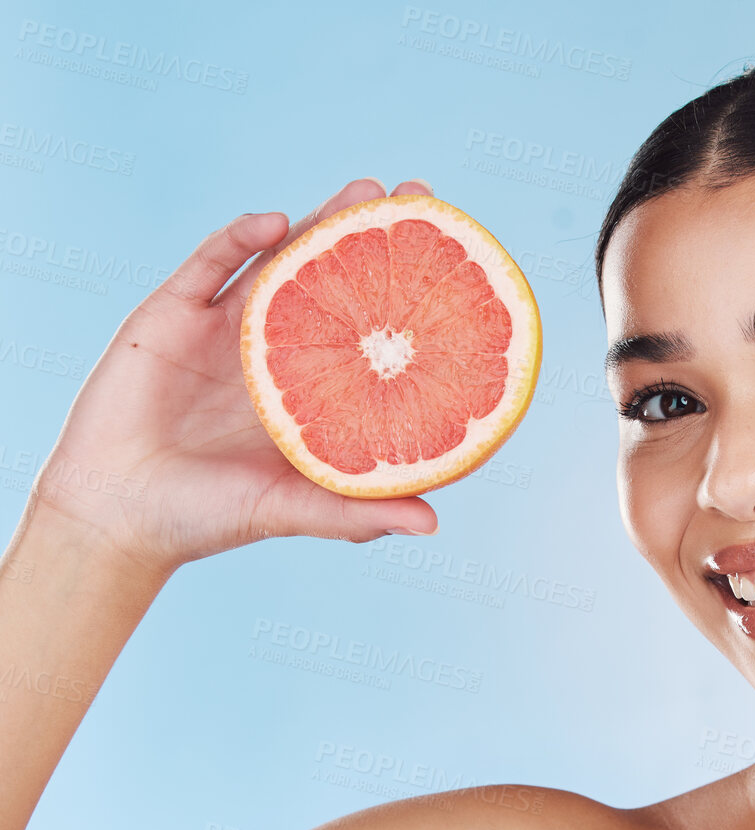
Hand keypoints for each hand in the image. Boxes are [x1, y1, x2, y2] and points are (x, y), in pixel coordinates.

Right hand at [29, 178, 440, 576]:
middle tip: (418, 195)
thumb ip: (360, 514)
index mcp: (309, 390)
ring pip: (280, 259)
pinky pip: (208, 264)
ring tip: (368, 190)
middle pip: (332, 278)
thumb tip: (433, 527)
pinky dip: (240, 238)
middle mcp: (274, 351)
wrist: (115, 514)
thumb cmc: (207, 518)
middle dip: (372, 236)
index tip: (453, 264)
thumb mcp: (295, 511)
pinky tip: (277, 220)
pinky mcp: (169, 314)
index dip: (404, 294)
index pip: (367, 329)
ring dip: (321, 220)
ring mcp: (223, 328)